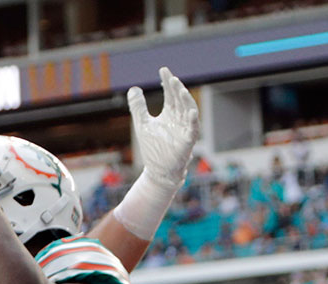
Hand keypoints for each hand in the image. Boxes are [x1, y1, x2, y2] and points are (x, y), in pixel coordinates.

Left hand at [126, 67, 199, 187]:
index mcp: (170, 113)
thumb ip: (138, 107)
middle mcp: (179, 119)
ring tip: (180, 89)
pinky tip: (190, 111)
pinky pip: (193, 130)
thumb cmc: (153, 147)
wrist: (158, 170)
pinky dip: (193, 121)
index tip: (163, 69)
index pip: (170, 94)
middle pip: (180, 99)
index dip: (167, 82)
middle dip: (176, 88)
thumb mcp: (142, 123)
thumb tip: (134, 89)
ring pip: (188, 111)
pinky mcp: (187, 142)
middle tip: (171, 77)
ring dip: (185, 100)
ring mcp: (185, 129)